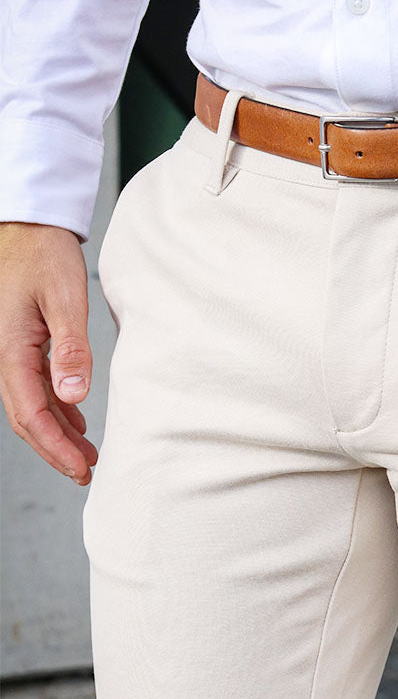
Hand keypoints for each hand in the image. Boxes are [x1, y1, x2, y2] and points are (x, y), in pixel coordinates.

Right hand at [0, 221, 97, 483]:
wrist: (30, 225)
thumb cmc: (44, 254)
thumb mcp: (63, 299)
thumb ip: (70, 348)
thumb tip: (73, 397)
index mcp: (10, 350)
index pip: (31, 414)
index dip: (55, 447)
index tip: (81, 468)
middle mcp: (5, 356)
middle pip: (27, 419)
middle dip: (56, 450)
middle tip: (86, 474)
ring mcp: (12, 352)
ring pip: (32, 407)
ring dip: (58, 434)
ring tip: (88, 457)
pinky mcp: (24, 345)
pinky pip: (36, 389)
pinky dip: (57, 410)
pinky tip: (76, 422)